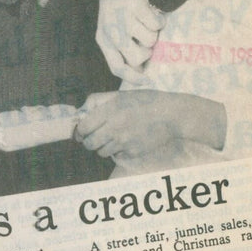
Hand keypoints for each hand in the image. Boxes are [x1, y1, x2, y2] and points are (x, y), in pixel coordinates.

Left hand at [76, 90, 225, 165]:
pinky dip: (118, 151)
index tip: (82, 131)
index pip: (83, 128)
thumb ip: (99, 100)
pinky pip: (117, 156)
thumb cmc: (146, 101)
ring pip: (101, 152)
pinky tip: (125, 142)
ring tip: (111, 139)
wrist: (171, 115)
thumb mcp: (121, 94)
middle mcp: (114, 128)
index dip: (80, 131)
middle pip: (89, 144)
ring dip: (102, 147)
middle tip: (93, 138)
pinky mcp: (133, 152)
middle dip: (88, 141)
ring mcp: (124, 142)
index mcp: (109, 111)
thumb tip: (82, 109)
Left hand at [94, 0, 163, 82]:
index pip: (116, 67)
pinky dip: (159, 20)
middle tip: (147, 40)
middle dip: (147, 52)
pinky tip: (152, 12)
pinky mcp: (136, 6)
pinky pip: (156, 25)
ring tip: (146, 20)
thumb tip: (140, 69)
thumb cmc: (117, 5)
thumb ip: (122, 46)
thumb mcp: (112, 27)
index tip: (146, 80)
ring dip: (153, 32)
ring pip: (149, 40)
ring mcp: (123, 19)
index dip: (132, 77)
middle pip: (136, 58)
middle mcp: (111, 31)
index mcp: (103, 39)